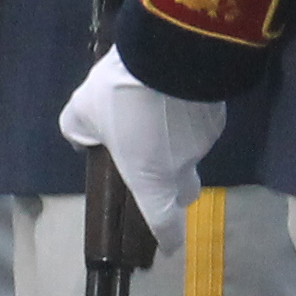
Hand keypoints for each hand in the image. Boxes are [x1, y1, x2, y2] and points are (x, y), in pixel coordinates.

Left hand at [59, 47, 224, 244]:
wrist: (169, 51)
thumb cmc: (122, 92)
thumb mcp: (82, 110)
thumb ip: (78, 132)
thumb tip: (83, 139)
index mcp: (150, 178)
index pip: (164, 222)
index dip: (166, 236)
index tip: (167, 244)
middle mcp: (182, 166)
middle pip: (184, 190)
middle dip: (173, 189)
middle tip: (153, 166)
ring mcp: (204, 141)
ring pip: (190, 151)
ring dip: (175, 141)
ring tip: (155, 108)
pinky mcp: (217, 114)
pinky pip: (199, 123)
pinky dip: (187, 117)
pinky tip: (172, 93)